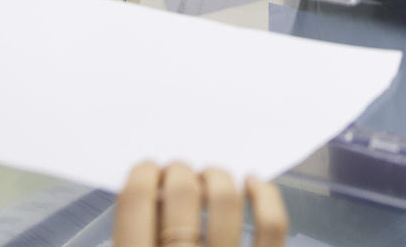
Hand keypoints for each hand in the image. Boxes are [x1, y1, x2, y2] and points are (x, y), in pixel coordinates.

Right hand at [112, 163, 286, 246]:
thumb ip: (135, 235)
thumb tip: (150, 194)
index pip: (135, 201)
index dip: (141, 174)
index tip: (148, 170)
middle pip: (182, 193)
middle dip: (179, 171)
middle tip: (178, 172)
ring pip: (226, 201)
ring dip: (216, 176)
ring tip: (210, 177)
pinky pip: (270, 226)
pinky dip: (265, 196)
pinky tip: (252, 184)